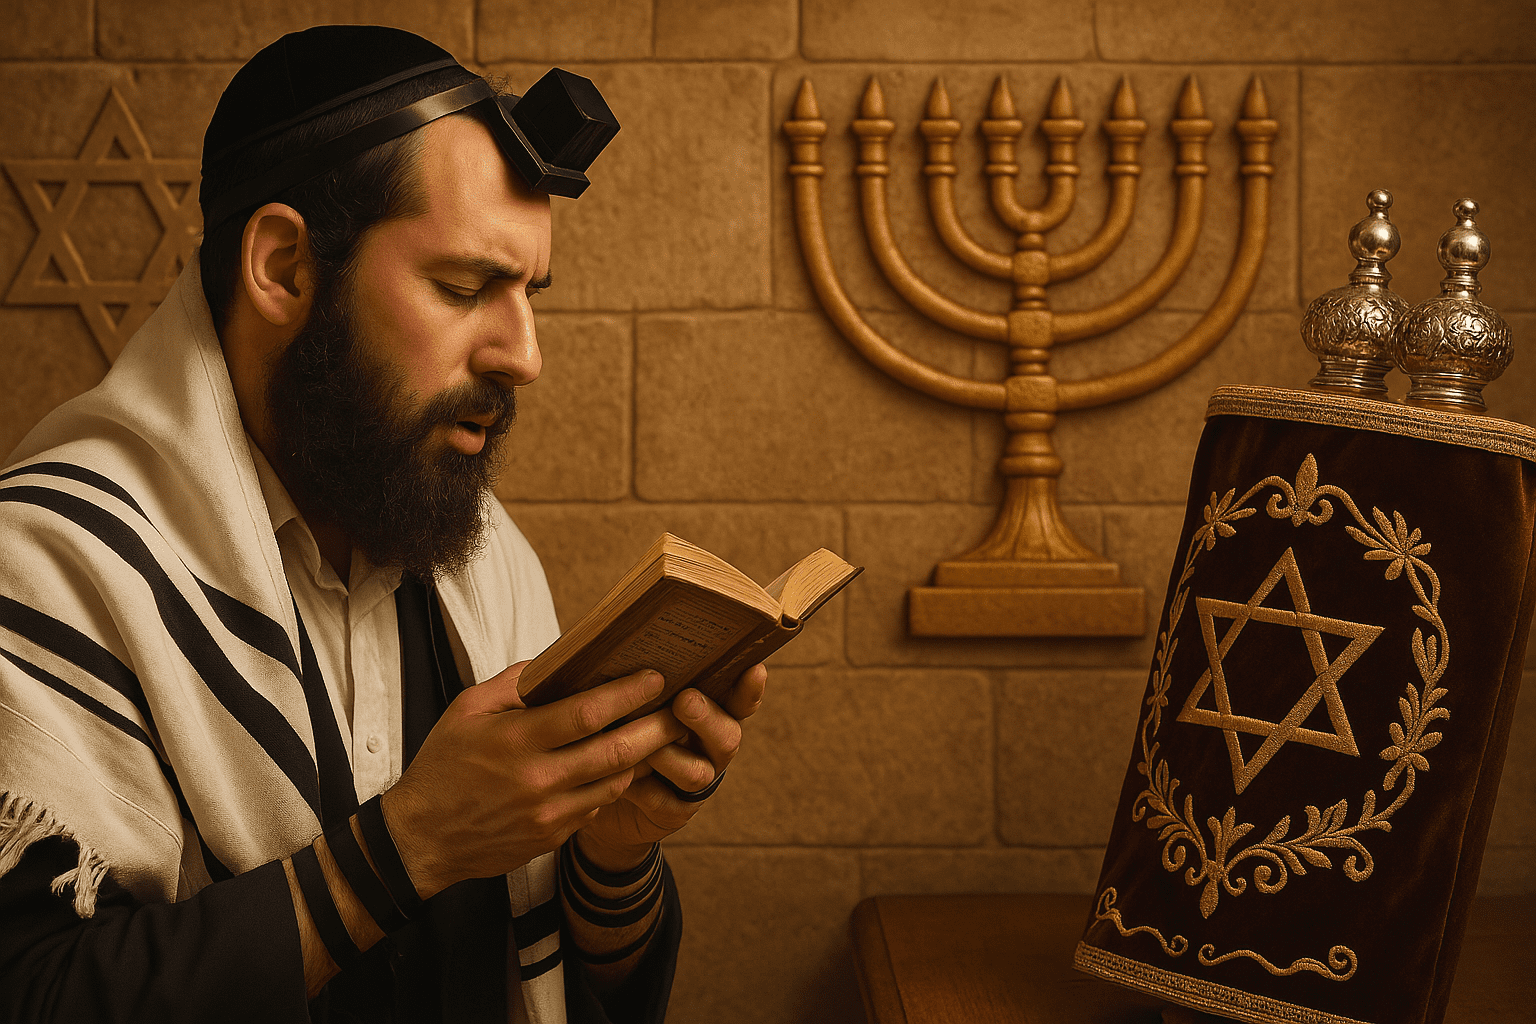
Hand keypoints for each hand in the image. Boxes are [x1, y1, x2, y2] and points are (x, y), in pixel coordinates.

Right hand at [380, 663, 687, 898]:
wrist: (422, 839)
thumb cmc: (443, 767)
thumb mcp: (467, 711)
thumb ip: (513, 684)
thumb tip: (557, 661)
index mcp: (517, 741)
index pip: (587, 713)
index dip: (627, 693)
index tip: (656, 677)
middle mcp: (538, 780)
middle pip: (616, 751)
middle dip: (656, 728)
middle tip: (682, 709)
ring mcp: (548, 814)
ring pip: (615, 782)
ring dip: (642, 758)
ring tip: (662, 734)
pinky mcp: (553, 837)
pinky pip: (596, 806)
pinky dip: (612, 784)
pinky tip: (620, 766)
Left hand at [576, 663, 767, 870]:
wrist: (600, 787)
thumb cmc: (619, 729)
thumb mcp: (635, 703)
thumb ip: (649, 686)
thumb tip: (641, 656)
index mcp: (709, 716)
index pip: (739, 701)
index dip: (750, 689)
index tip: (756, 669)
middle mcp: (710, 749)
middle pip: (728, 737)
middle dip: (706, 718)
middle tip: (684, 700)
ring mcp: (695, 784)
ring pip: (698, 773)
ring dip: (669, 756)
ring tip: (640, 746)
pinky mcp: (672, 812)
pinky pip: (664, 801)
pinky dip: (642, 787)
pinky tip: (619, 777)